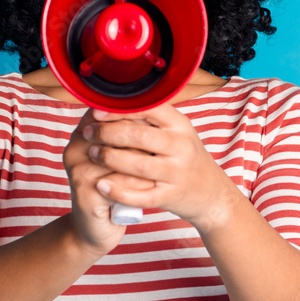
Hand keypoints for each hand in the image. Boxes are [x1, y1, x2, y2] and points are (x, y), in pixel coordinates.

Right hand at [62, 109, 157, 256]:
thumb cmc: (111, 189)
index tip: (157, 122)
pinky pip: (119, 183)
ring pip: (120, 157)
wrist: (94, 228)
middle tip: (165, 143)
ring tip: (163, 164)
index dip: (134, 116)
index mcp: (81, 134)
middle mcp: (74, 148)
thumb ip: (125, 133)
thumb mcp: (115, 158)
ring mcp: (77, 171)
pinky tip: (154, 185)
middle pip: (115, 132)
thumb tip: (153, 108)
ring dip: (145, 161)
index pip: (109, 113)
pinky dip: (139, 184)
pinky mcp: (85, 194)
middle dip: (142, 138)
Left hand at [81, 103, 236, 230]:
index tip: (96, 112)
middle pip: (138, 136)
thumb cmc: (185, 157)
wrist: (211, 193)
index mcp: (180, 125)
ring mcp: (177, 173)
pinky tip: (101, 185)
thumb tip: (111, 104)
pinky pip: (141, 195)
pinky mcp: (171, 196)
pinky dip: (118, 191)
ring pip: (138, 165)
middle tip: (88, 133)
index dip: (118, 109)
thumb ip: (150, 120)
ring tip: (92, 153)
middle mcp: (181, 146)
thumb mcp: (176, 132)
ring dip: (109, 158)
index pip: (147, 109)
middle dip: (107, 133)